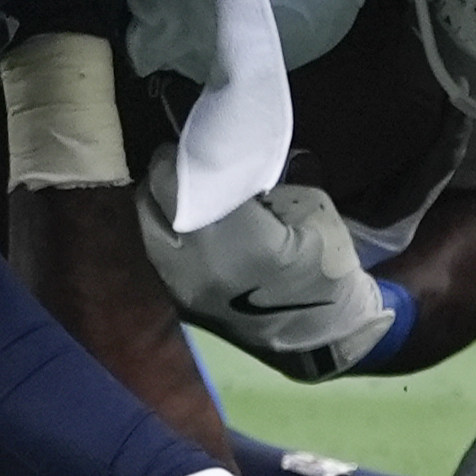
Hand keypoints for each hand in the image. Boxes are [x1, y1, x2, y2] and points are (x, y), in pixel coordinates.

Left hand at [137, 149, 395, 380]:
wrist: (322, 335)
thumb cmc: (326, 266)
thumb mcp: (308, 206)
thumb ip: (261, 180)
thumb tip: (230, 155)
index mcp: (237, 238)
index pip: (186, 181)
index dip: (182, 154)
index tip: (192, 139)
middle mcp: (199, 263)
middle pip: (154, 200)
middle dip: (165, 174)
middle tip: (183, 160)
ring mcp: (184, 286)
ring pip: (148, 226)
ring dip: (160, 202)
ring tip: (183, 188)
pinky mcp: (181, 300)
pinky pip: (159, 251)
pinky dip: (167, 229)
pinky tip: (187, 220)